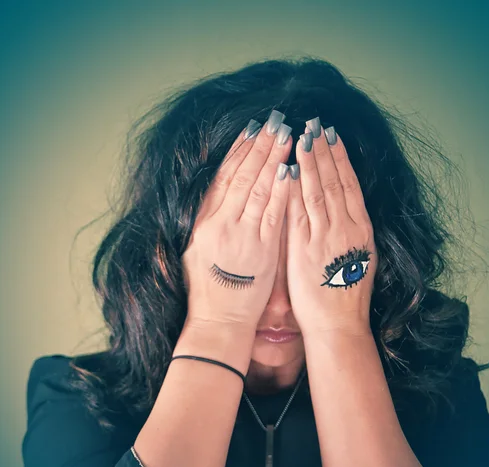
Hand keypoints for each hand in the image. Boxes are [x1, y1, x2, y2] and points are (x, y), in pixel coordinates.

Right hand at [182, 110, 292, 328]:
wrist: (217, 323)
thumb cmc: (209, 291)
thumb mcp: (198, 252)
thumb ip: (209, 223)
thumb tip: (220, 197)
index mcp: (203, 223)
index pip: (222, 178)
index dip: (238, 151)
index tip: (251, 130)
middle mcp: (219, 224)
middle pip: (241, 176)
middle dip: (260, 147)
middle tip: (275, 121)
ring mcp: (240, 236)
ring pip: (257, 189)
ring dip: (272, 159)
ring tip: (286, 135)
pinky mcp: (261, 250)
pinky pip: (273, 214)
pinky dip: (281, 191)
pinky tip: (290, 170)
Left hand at [286, 119, 377, 336]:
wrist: (339, 326)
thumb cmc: (347, 298)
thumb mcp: (359, 260)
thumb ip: (351, 233)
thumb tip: (345, 211)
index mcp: (361, 230)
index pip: (349, 186)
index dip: (340, 158)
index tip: (332, 136)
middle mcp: (346, 229)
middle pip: (334, 182)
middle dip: (324, 151)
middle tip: (315, 124)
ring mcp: (325, 237)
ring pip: (318, 192)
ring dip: (310, 162)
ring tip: (303, 137)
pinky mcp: (305, 249)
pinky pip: (299, 213)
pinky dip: (295, 190)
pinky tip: (290, 170)